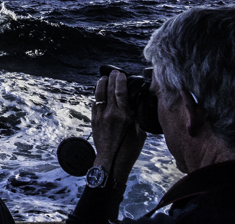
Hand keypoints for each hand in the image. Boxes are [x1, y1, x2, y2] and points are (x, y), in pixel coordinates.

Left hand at [91, 70, 146, 184]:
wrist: (111, 162)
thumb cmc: (129, 150)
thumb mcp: (140, 133)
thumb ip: (137, 117)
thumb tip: (137, 105)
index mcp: (125, 116)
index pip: (121, 93)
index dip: (120, 81)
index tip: (121, 74)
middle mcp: (111, 114)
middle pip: (110, 90)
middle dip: (111, 79)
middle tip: (114, 72)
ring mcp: (101, 116)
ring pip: (99, 95)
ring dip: (102, 84)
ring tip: (104, 78)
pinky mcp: (94, 120)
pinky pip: (95, 104)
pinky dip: (98, 96)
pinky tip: (100, 92)